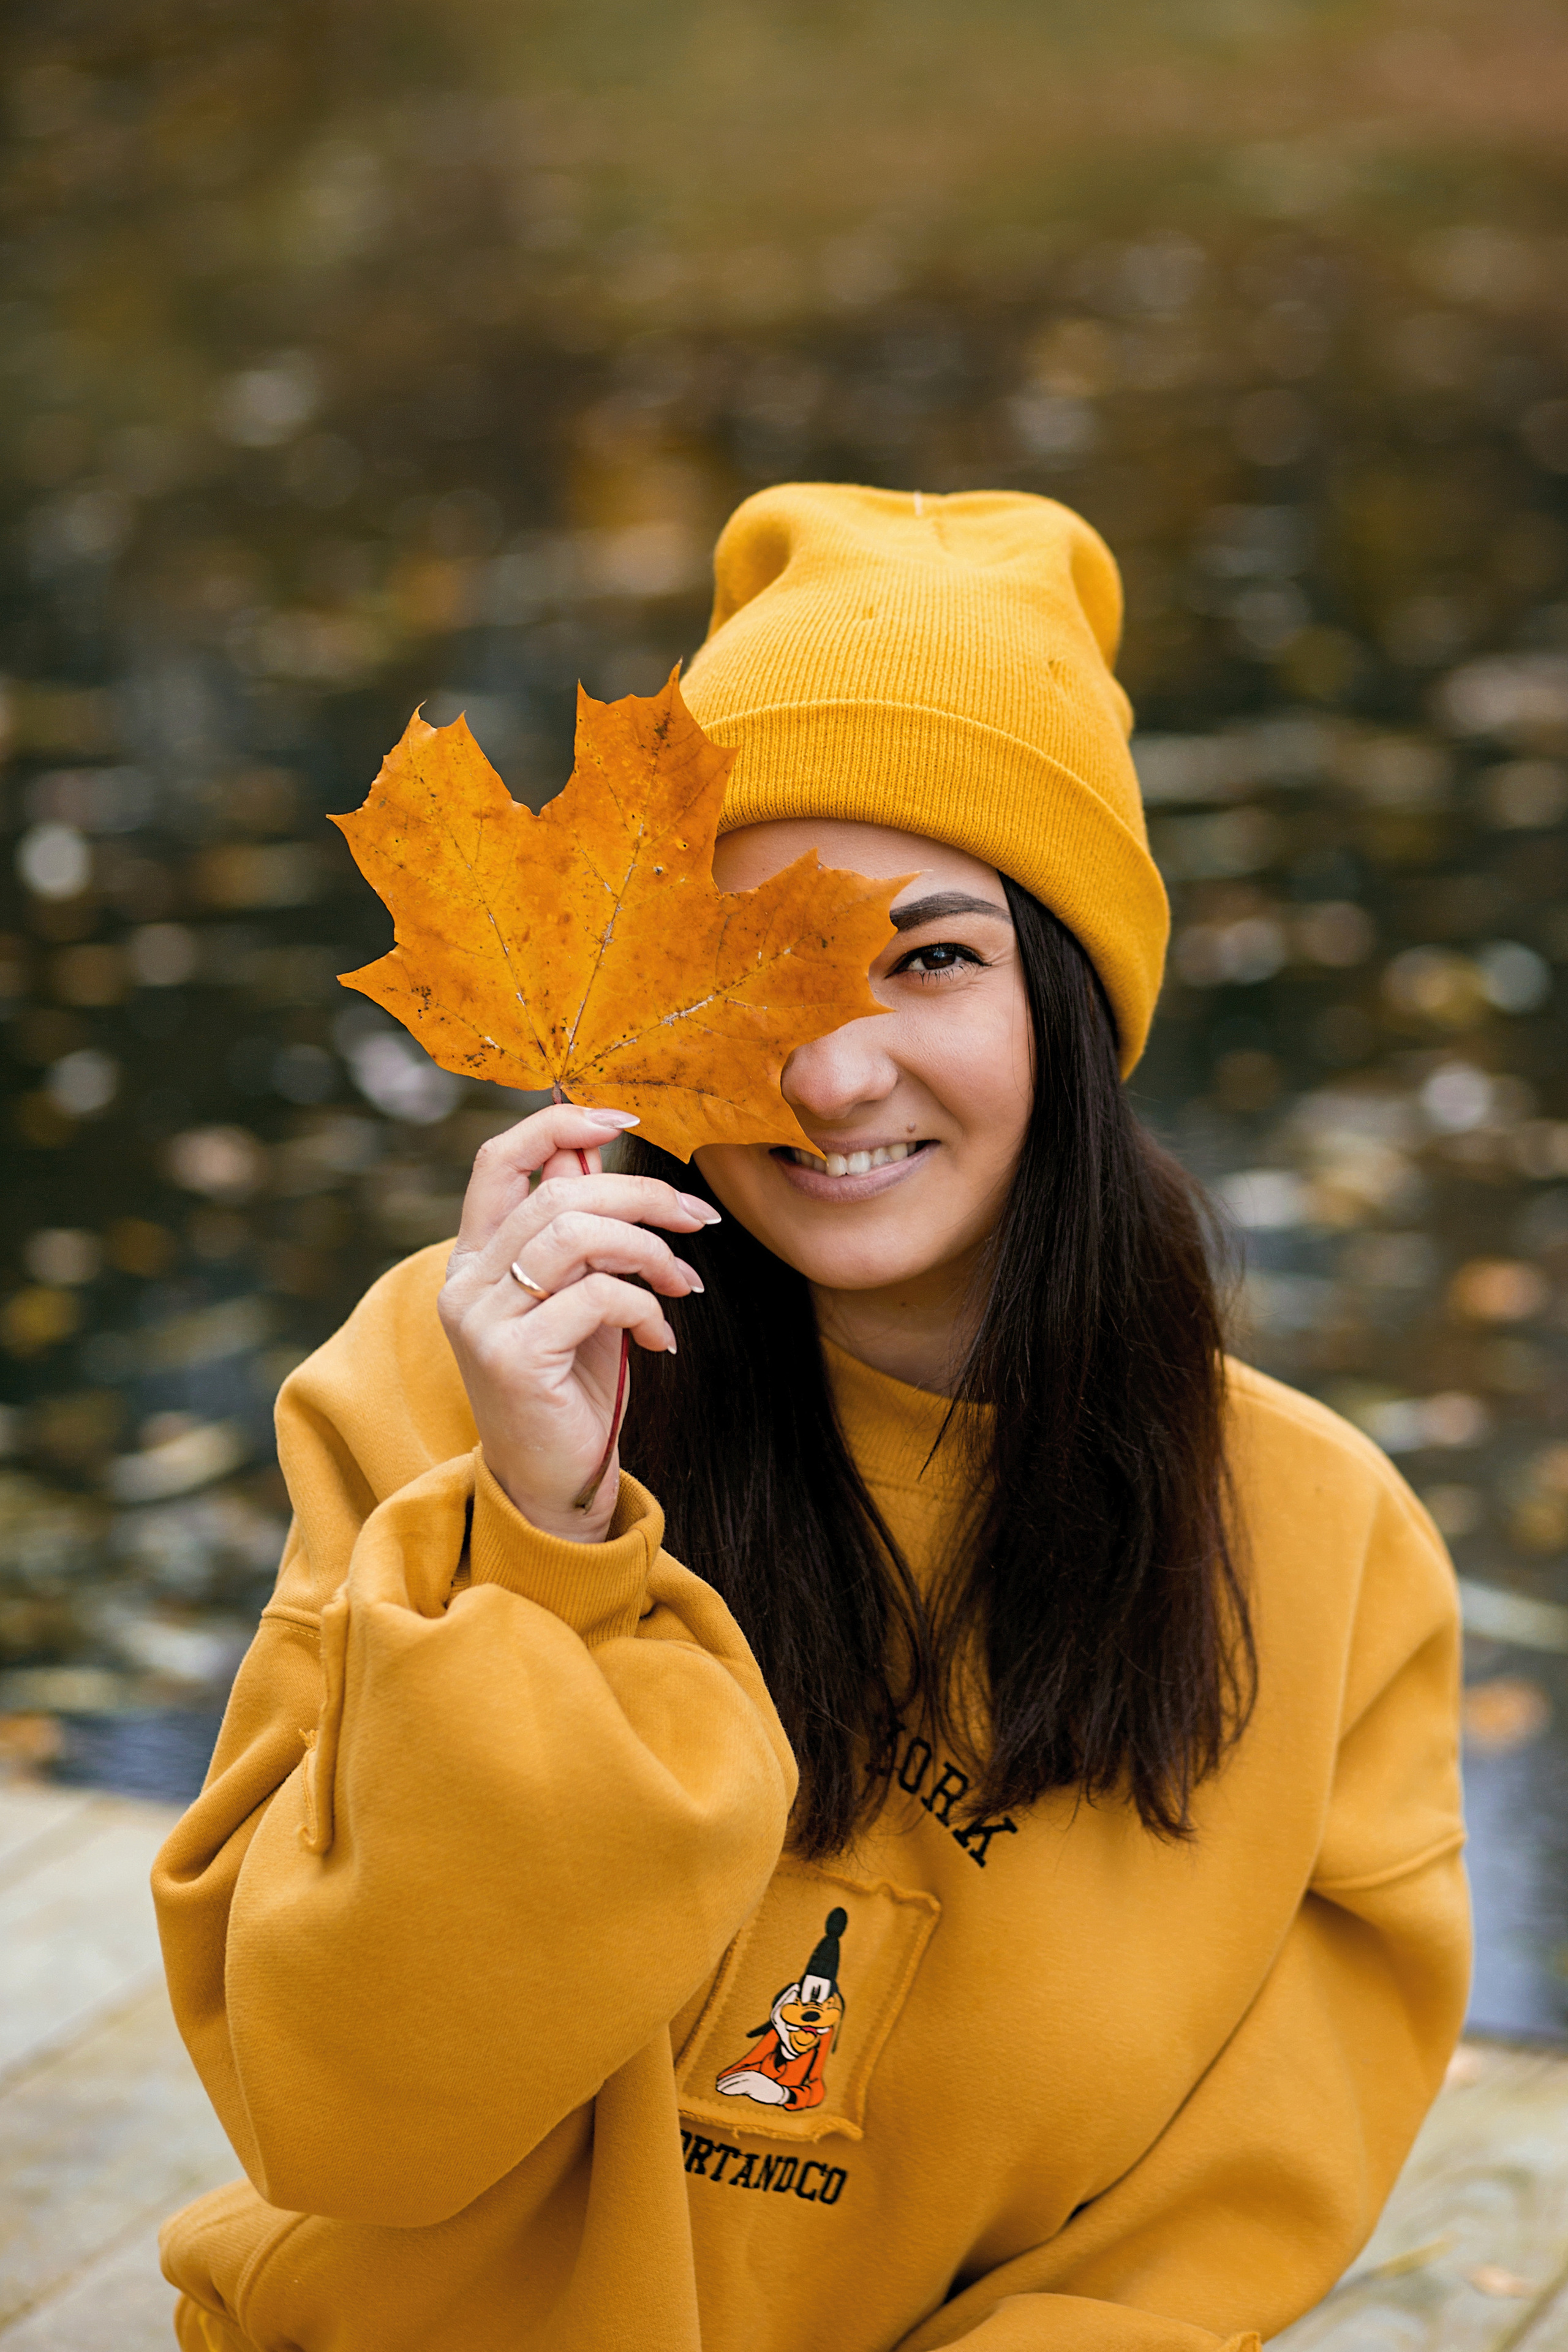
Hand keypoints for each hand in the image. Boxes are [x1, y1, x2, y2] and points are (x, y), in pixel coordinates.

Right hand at [438, 1102, 718, 1541]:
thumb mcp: (579, 1292)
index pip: (498, 1158)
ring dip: (650, 1249)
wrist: (554, 1482)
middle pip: (558, 1193)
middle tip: (699, 1218)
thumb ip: (578, 1223)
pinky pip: (597, 1296)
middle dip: (643, 1194)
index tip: (627, 1118)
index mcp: (474, 1255)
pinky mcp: (513, 1359)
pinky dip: (647, 1307)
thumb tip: (597, 1143)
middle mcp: (465, 1281)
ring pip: (575, 1234)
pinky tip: (664, 1339)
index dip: (560, 1124)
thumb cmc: (574, 1383)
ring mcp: (482, 1320)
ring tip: (685, 1282)